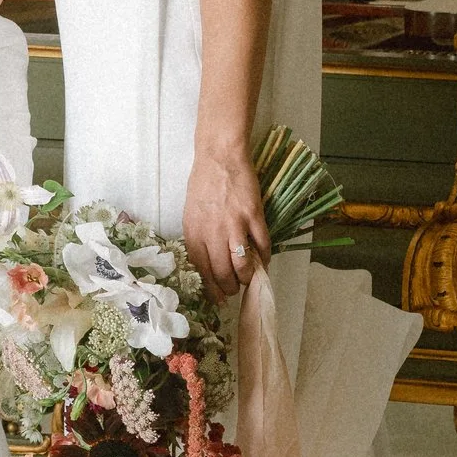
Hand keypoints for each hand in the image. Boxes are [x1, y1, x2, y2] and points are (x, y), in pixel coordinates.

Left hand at [183, 145, 269, 303]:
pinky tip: (264, 260)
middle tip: (236, 289)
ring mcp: (234, 224)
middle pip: (223, 273)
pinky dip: (265, 257)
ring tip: (250, 278)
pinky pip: (262, 245)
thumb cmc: (203, 184)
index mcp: (194, 233)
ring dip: (248, 277)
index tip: (219, 299)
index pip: (202, 271)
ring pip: (242, 265)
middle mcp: (212, 232)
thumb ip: (198, 239)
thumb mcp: (191, 214)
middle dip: (231, 288)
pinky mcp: (253, 216)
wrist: (220, 157)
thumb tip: (208, 264)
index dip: (212, 289)